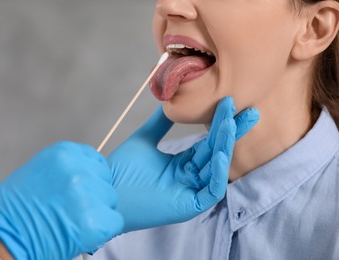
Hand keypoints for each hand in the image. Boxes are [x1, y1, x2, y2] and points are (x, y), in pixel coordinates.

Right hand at [0, 142, 123, 258]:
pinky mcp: (95, 221)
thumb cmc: (14, 209)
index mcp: (62, 154)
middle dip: (96, 194)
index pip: (96, 159)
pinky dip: (103, 229)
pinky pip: (114, 221)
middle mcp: (77, 170)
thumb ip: (65, 167)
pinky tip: (84, 233)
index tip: (84, 187)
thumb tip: (87, 170)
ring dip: (100, 211)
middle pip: (105, 180)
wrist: (2, 239)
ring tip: (76, 220)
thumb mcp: (37, 170)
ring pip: (111, 200)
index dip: (92, 176)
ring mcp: (86, 195)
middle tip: (76, 208)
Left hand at [109, 97, 258, 232]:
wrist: (104, 190)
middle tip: (249, 112)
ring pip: (216, 168)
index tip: (230, 103)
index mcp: (182, 164)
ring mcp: (191, 192)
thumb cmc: (121, 169)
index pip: (207, 142)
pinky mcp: (190, 206)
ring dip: (225, 146)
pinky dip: (218, 173)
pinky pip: (212, 190)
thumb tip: (170, 101)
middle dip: (232, 132)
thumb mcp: (145, 139)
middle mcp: (190, 177)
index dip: (219, 125)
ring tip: (232, 123)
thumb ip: (160, 123)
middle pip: (216, 153)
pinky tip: (220, 152)